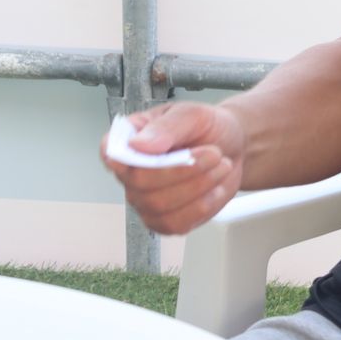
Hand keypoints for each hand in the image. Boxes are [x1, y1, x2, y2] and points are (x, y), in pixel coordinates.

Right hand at [99, 102, 246, 234]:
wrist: (231, 147)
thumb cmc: (206, 128)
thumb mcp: (191, 115)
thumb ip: (166, 128)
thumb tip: (138, 145)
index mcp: (129, 140)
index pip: (110, 151)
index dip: (123, 158)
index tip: (152, 151)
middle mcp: (131, 173)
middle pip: (140, 184)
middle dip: (184, 170)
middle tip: (214, 153)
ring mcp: (145, 200)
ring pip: (160, 207)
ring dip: (199, 187)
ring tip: (222, 166)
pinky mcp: (165, 219)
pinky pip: (177, 224)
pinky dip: (204, 206)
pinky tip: (216, 188)